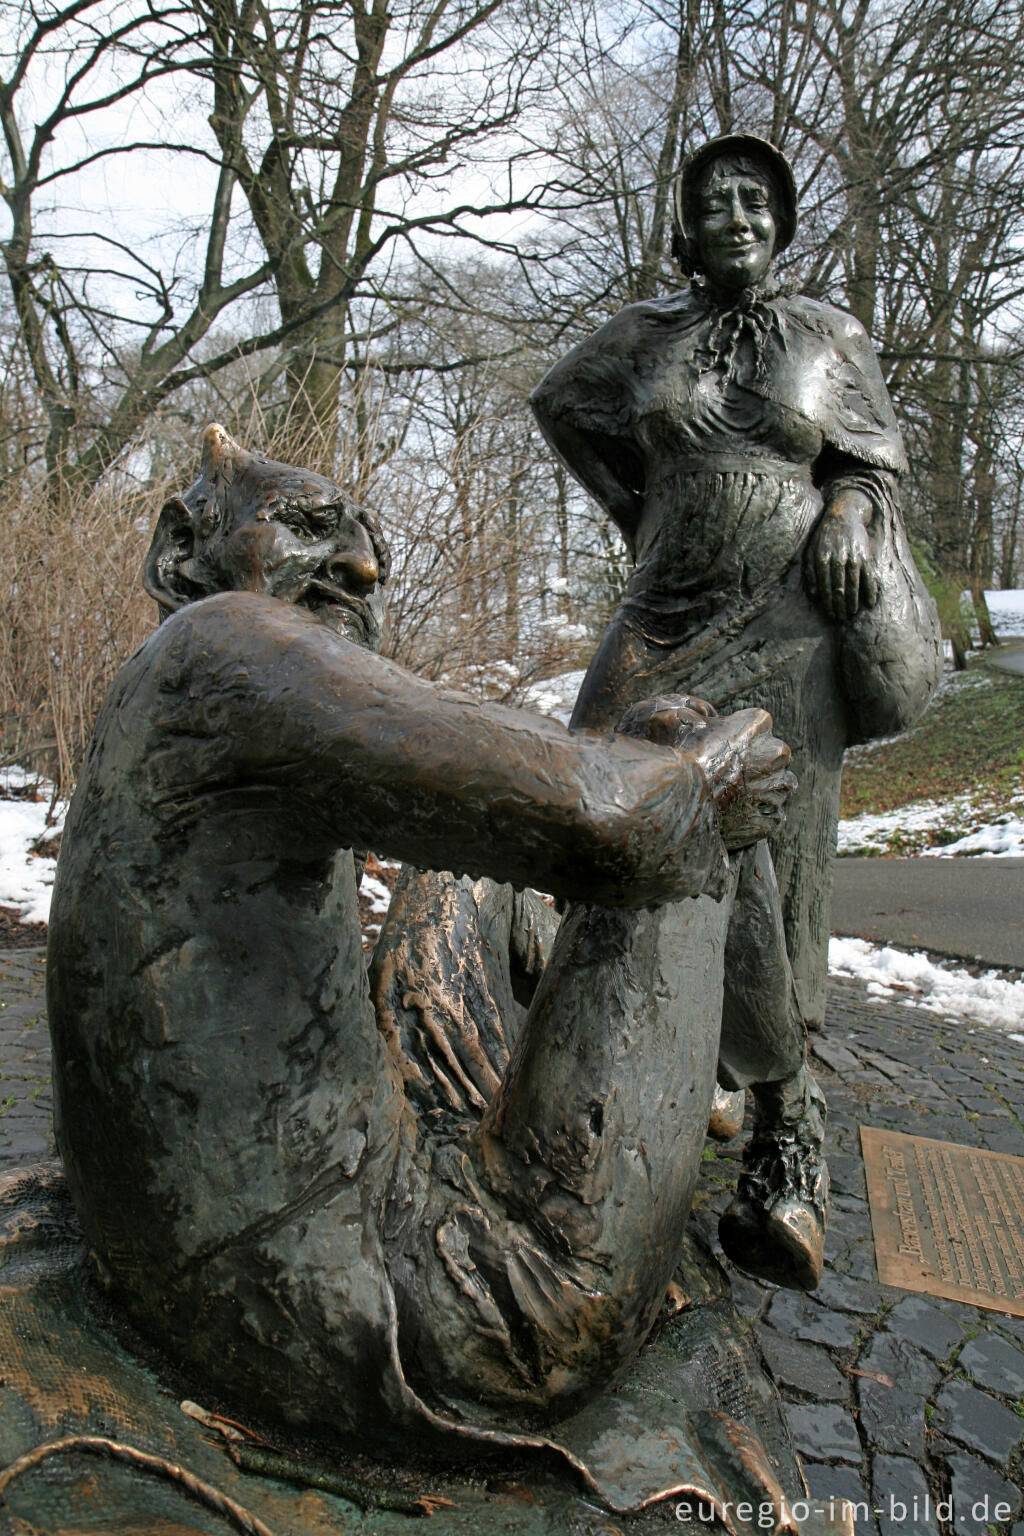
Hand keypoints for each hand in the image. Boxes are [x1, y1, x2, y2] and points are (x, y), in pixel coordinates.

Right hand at [617, 694, 795, 849]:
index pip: (761, 723)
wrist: (679, 800)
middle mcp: (775, 753)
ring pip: (780, 786)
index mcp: (758, 724)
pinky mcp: (772, 817)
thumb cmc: (681, 759)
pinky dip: (760, 815)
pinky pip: (773, 815)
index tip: (730, 745)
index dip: (744, 734)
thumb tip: (702, 713)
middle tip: (735, 773)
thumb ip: (700, 713)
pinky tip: (738, 815)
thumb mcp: (686, 721)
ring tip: (737, 797)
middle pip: (777, 755)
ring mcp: (776, 788)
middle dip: (762, 762)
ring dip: (764, 789)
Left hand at [807, 489, 878, 621]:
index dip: (828, 602)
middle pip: (839, 587)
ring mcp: (853, 555)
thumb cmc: (824, 536)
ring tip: (852, 613)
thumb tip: (814, 596)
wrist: (844, 514)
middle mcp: (837, 557)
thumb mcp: (811, 551)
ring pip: (853, 583)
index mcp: (822, 557)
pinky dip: (870, 589)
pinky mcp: (865, 553)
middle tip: (841, 618)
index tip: (831, 614)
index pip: (825, 586)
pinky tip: (870, 602)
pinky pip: (869, 575)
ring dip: (854, 601)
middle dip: (840, 605)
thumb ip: (810, 572)